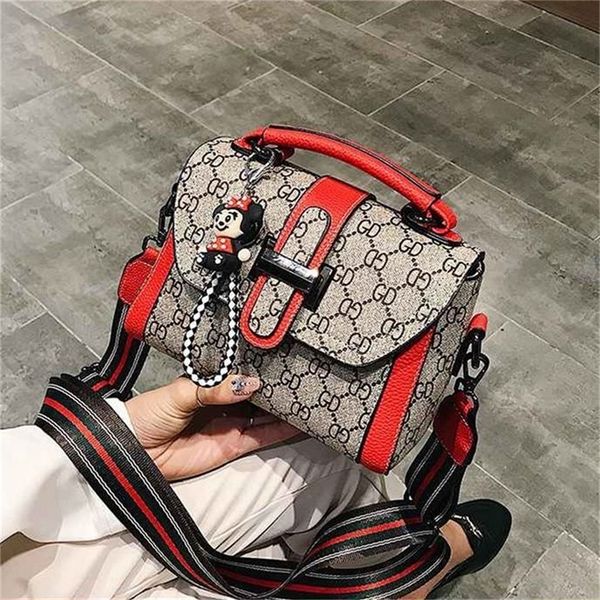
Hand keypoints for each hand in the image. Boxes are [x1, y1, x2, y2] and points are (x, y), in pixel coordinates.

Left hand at [125, 375, 298, 480]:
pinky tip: (300, 423)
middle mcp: (226, 403)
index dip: (261, 368)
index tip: (285, 358)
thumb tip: (252, 383)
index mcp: (212, 384)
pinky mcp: (233, 447)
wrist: (133, 451)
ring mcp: (232, 425)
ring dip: (286, 410)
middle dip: (278, 388)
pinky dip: (281, 431)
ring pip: (266, 415)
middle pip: (259, 395)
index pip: (242, 374)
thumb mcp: (182, 392)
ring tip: (310, 399)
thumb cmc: (151, 413)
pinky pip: (262, 437)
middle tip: (305, 378)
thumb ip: (215, 389)